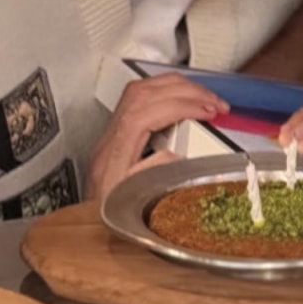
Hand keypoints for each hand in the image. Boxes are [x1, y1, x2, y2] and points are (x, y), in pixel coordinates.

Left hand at [86, 72, 228, 201]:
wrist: (88, 217)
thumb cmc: (107, 214)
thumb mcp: (132, 203)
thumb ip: (155, 176)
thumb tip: (179, 154)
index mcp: (113, 154)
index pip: (145, 114)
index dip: (180, 106)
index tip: (207, 111)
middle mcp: (110, 136)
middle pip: (145, 93)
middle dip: (185, 91)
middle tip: (213, 101)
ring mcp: (112, 130)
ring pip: (142, 88)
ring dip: (177, 86)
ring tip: (203, 95)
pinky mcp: (118, 129)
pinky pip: (141, 95)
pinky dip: (166, 89)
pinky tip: (182, 96)